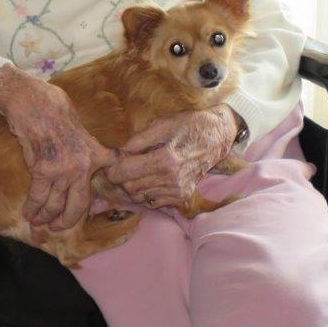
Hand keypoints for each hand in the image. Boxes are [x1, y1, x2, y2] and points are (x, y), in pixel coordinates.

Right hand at [0, 65, 114, 229]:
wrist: (32, 100)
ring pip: (55, 204)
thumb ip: (85, 144)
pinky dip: (31, 206)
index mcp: (94, 154)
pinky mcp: (43, 170)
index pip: (97, 185)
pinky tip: (28, 213)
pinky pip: (37, 196)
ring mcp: (63, 169)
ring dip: (44, 216)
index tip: (83, 213)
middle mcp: (82, 166)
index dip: (91, 200)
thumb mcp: (80, 125)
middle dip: (65, 221)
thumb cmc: (53, 106)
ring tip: (37, 222)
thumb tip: (85, 153)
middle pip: (77, 205)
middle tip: (56, 228)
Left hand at [105, 105, 237, 207]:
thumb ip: (137, 140)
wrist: (217, 137)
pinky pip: (152, 202)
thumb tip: (117, 152)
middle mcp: (172, 179)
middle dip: (120, 178)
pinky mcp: (182, 196)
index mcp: (165, 159)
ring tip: (134, 171)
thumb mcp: (162, 124)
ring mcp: (178, 190)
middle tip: (121, 166)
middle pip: (130, 187)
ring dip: (131, 186)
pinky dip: (145, 193)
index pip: (125, 172)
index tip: (110, 163)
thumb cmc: (189, 126)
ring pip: (139, 196)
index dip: (112, 168)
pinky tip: (148, 179)